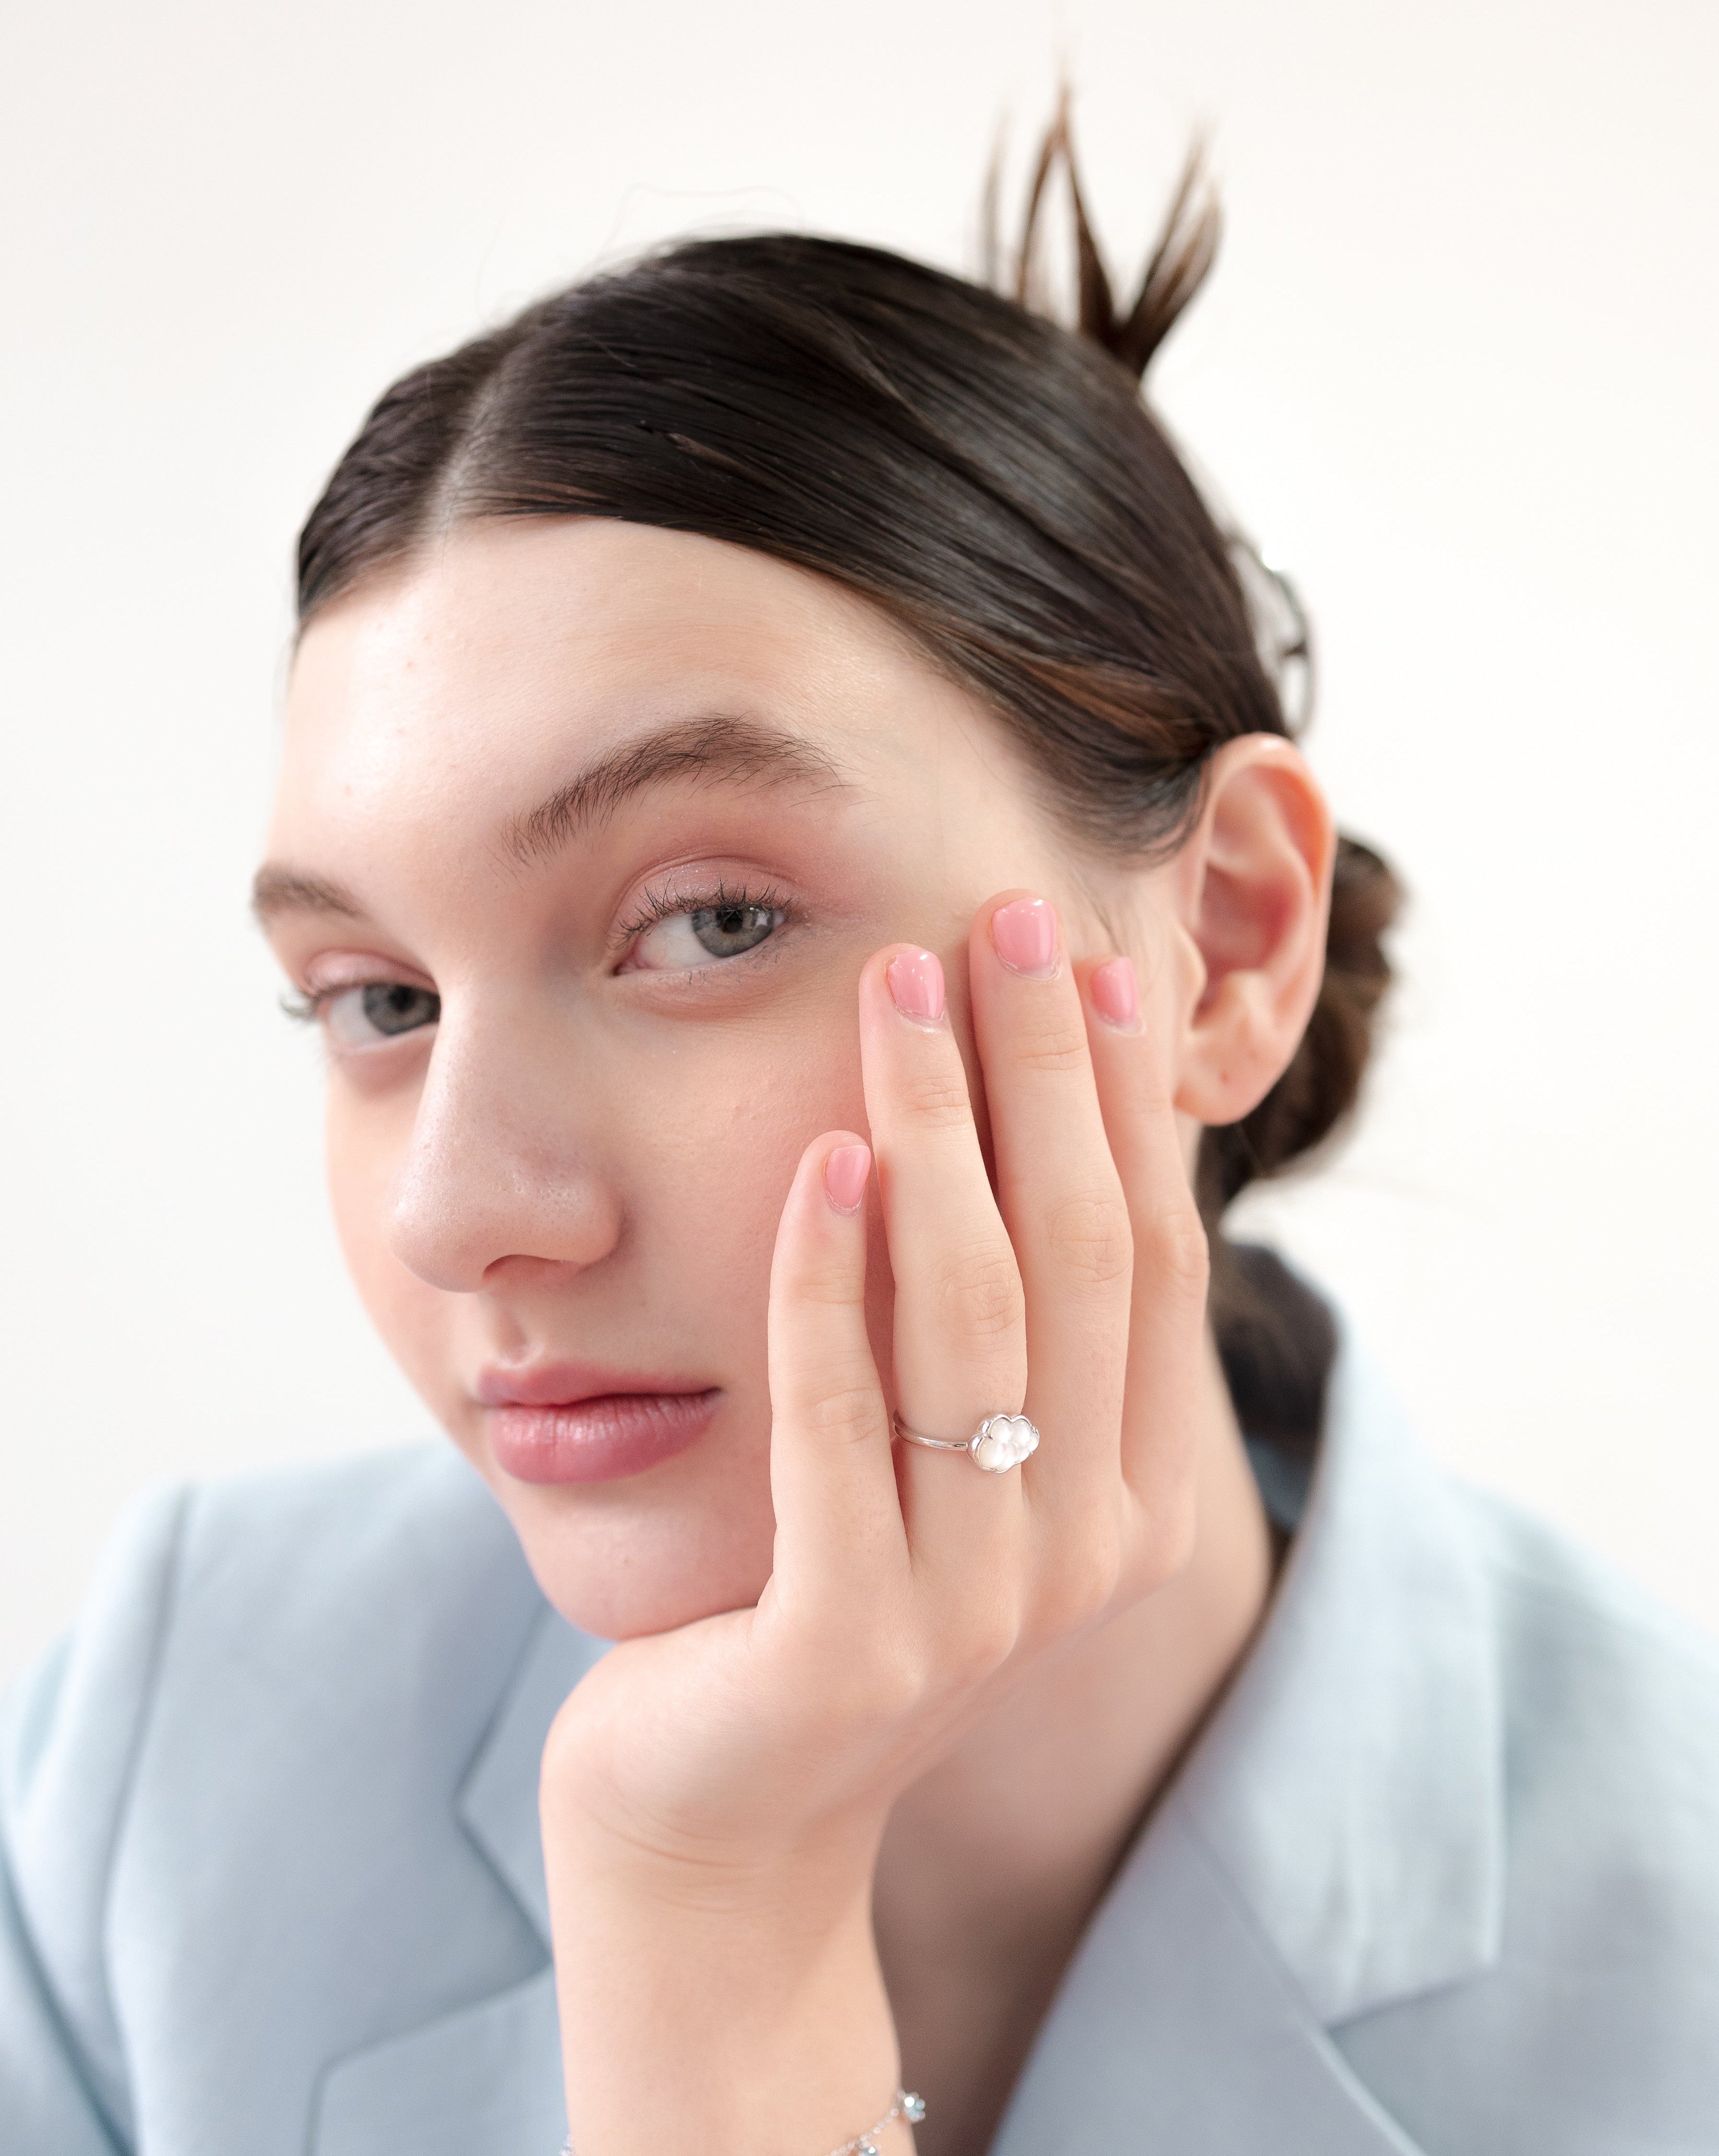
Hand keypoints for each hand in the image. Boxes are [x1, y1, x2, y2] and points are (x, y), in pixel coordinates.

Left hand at [542, 892, 1208, 2153]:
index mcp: (1127, 1502)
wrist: (720, 1822)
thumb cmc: (826, 1598)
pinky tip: (812, 1154)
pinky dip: (828, 1278)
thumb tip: (1035, 1122)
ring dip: (936, 1130)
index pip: (1146, 1259)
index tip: (1090, 957)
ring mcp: (972, 1608)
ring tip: (903, 990)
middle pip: (1074, 1259)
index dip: (1124, 1102)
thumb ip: (1008, 1339)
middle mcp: (1080, 1554)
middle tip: (1007, 915)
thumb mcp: (952, 1468)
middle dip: (1043, 1072)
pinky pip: (837, 1422)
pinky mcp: (845, 1642)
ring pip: (968, 1319)